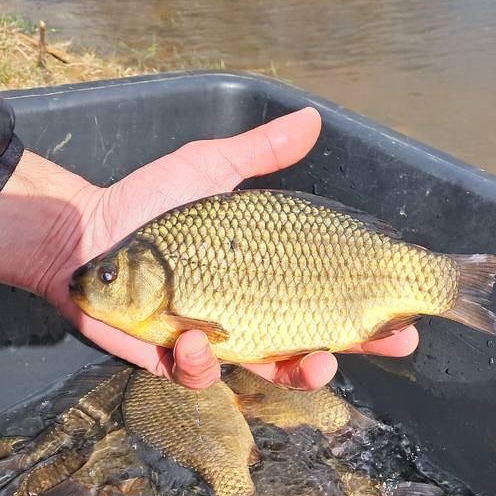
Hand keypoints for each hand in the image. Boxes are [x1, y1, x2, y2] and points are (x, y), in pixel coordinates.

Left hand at [0, 108, 418, 389]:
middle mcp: (252, 315)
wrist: (85, 232)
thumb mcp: (212, 170)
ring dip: (301, 373)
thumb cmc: (151, 204)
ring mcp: (216, 343)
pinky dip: (202, 363)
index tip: (409, 313)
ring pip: (270, 373)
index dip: (376, 311)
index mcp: (270, 277)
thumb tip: (314, 119)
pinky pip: (197, 376)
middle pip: (319, 343)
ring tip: (317, 362)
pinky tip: (198, 339)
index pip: (335, 298)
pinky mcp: (172, 360)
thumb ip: (261, 153)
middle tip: (392, 344)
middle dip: (359, 350)